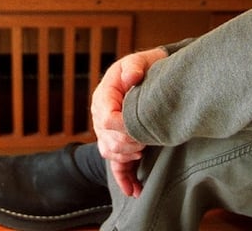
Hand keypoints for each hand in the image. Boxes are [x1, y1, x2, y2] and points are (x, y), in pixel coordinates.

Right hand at [91, 48, 166, 196]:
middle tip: (148, 139)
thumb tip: (132, 75)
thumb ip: (135, 65)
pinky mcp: (116, 143)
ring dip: (128, 157)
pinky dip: (124, 179)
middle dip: (129, 143)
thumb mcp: (141, 60)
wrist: (150, 74)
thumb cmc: (146, 67)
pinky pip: (116, 165)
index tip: (141, 128)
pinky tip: (135, 191)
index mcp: (104, 96)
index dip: (123, 127)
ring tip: (144, 151)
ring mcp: (107, 132)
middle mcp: (101, 115)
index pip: (106, 118)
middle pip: (108, 140)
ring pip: (110, 153)